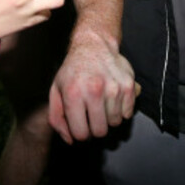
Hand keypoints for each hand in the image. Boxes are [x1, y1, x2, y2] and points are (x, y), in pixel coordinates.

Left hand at [49, 26, 135, 143]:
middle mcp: (95, 90)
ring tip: (101, 101)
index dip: (80, 132)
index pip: (81, 134)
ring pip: (115, 123)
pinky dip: (120, 109)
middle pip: (100, 132)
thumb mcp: (56, 90)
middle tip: (91, 113)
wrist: (93, 45)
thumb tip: (70, 140)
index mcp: (74, 93)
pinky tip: (112, 97)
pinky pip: (127, 114)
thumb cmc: (73, 70)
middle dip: (94, 127)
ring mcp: (114, 88)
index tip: (80, 122)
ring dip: (108, 117)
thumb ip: (57, 118)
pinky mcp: (129, 85)